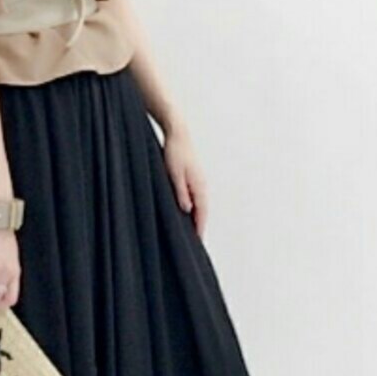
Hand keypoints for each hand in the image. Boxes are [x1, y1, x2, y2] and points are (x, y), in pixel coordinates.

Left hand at [162, 122, 207, 238]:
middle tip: (196, 242)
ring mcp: (199, 181)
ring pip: (199, 204)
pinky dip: (194, 207)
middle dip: (199, 226)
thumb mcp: (174, 174)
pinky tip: (186, 211)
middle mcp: (202, 185)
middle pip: (202, 211)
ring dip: (196, 217)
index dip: (199, 228)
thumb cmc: (174, 152)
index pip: (201, 213)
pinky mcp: (193, 177)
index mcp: (199, 186)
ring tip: (192, 231)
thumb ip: (181, 192)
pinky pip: (196, 197)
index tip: (198, 242)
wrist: (178, 133)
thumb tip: (187, 210)